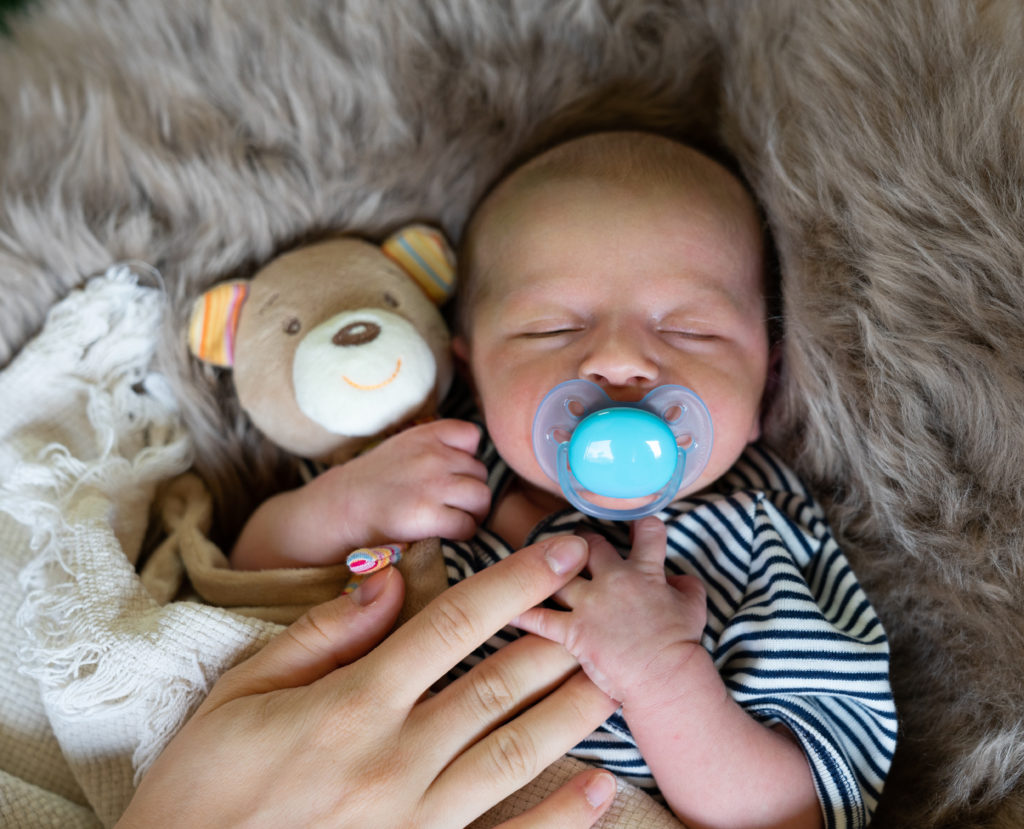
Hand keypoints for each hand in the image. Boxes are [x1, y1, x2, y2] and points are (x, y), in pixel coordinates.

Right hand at [118, 534, 618, 828]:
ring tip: (616, 674)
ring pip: (515, 751)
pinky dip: (558, 817)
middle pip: (499, 682)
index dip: (516, 580)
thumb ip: (324, 632)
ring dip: (573, 710)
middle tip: (606, 599)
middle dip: (560, 634)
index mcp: (353, 702)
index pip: (454, 622)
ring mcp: (414, 816)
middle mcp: (395, 756)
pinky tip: (597, 786)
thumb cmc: (203, 784)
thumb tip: (387, 577)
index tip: (562, 551)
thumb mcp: (243, 691)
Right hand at [318, 417, 490, 547]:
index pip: (472, 435)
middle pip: (480, 471)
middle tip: (455, 503)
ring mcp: (432, 485)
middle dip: (471, 489)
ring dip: (474, 512)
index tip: (454, 472)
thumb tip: (472, 461)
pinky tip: (447, 532)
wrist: (342, 507)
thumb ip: (436, 446)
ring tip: (457, 518)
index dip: (468, 457)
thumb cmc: (375, 481)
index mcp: (425, 435)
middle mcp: (432, 456)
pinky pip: (468, 524)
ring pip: (481, 497)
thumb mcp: (404, 446)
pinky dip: (463, 532)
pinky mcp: (428, 515)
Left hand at [514, 517, 707, 704]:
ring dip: (545, 568)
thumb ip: (686, 584)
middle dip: (580, 542)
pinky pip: (538, 618)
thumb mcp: (695, 607)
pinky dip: (520, 613)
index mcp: (645, 571)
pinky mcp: (572, 630)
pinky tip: (504, 609)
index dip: (642, 524)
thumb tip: (677, 578)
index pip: (647, 532)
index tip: (636, 523)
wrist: (665, 678)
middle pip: (589, 546)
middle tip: (574, 545)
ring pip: (558, 574)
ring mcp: (590, 604)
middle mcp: (613, 579)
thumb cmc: (681, 644)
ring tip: (533, 565)